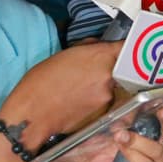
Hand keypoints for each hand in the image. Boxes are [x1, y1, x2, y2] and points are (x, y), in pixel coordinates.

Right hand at [1, 42, 122, 142]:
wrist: (33, 115)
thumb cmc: (40, 83)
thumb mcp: (63, 55)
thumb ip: (87, 49)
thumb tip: (98, 47)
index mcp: (100, 56)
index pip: (127, 47)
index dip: (129, 48)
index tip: (129, 48)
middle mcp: (109, 76)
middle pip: (120, 68)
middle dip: (111, 68)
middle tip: (92, 72)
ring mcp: (108, 97)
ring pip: (112, 86)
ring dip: (101, 86)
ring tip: (79, 89)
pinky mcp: (104, 114)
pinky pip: (105, 102)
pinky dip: (96, 100)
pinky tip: (79, 101)